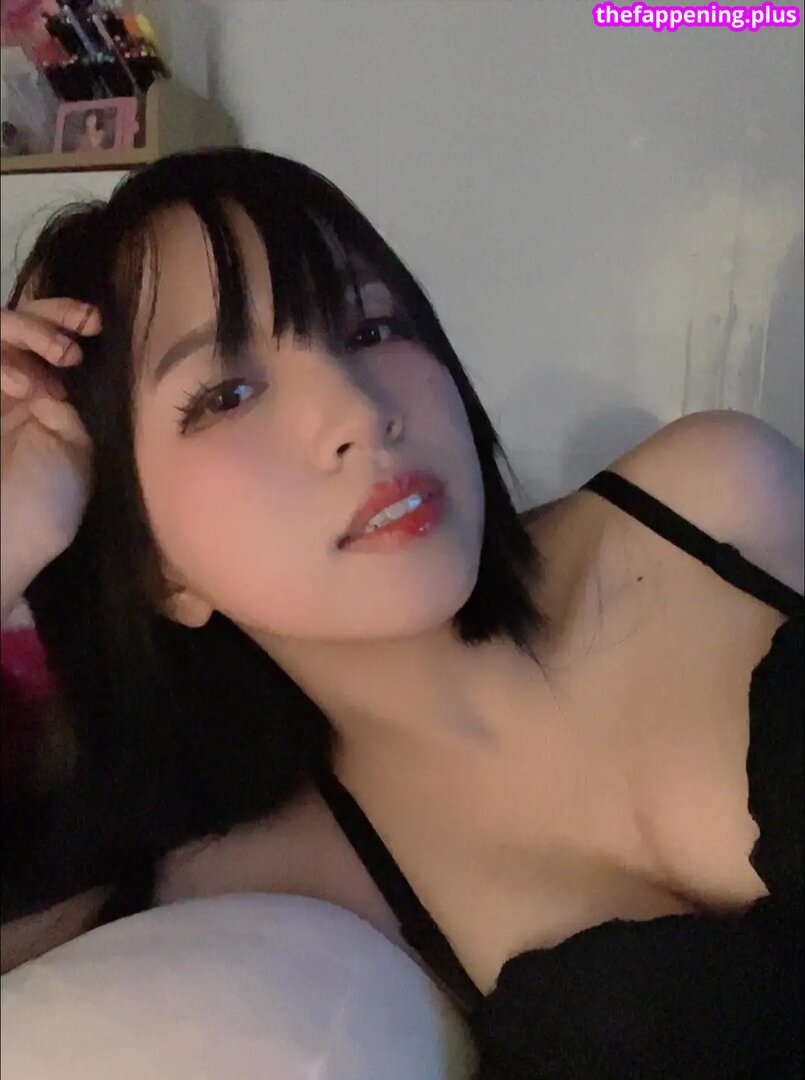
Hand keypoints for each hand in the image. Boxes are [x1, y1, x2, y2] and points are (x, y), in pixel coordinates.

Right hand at [1, 299, 100, 616]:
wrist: (3, 539)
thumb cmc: (48, 504)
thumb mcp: (80, 450)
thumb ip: (76, 406)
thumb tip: (68, 374)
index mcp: (48, 396)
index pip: (54, 338)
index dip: (69, 320)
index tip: (95, 323)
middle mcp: (15, 386)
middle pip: (21, 323)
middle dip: (49, 317)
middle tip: (75, 337)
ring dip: (28, 331)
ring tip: (57, 356)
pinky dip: (1, 360)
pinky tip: (22, 385)